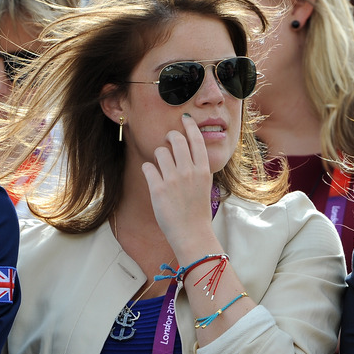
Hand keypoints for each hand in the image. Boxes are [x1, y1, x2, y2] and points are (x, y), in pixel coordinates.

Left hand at [141, 114, 212, 247]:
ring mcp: (173, 180)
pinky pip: (148, 167)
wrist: (191, 233)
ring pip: (160, 151)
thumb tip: (188, 151)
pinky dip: (148, 170)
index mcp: (203, 170)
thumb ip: (198, 168)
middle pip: (177, 140)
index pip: (197, 140)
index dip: (190, 127)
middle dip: (170, 136)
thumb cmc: (197, 211)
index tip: (185, 119)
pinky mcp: (158, 189)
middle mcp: (189, 171)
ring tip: (160, 166)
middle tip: (168, 140)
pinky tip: (152, 177)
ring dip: (158, 155)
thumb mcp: (205, 185)